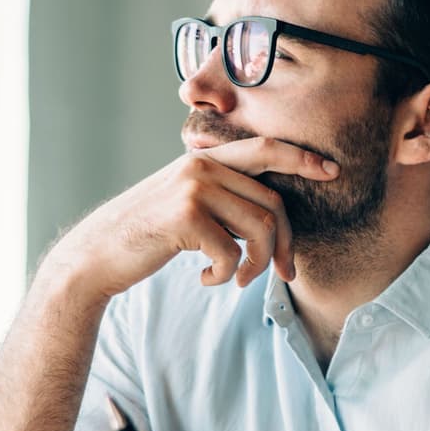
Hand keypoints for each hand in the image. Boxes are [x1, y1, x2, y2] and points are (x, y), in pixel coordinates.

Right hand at [43, 138, 337, 302]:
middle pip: (273, 205)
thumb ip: (223, 199)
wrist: (97, 255)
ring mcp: (194, 188)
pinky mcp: (187, 217)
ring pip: (261, 231)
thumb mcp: (187, 205)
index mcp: (204, 159)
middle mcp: (201, 165)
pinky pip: (233, 254)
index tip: (332, 170)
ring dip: (257, 266)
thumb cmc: (147, 236)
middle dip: (286, 246)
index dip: (302, 159)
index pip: (265, 150)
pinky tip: (205, 279)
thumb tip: (273, 222)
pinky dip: (226, 276)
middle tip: (285, 274)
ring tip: (239, 280)